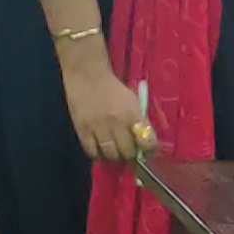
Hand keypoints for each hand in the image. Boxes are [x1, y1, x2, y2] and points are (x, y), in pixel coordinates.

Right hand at [59, 46, 156, 166]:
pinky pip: (93, 152)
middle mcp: (117, 123)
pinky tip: (102, 153)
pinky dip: (99, 156)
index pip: (147, 140)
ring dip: (117, 158)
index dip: (151, 150)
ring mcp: (98, 128)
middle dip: (132, 156)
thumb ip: (139, 120)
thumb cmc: (112, 87)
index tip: (150, 153)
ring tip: (117, 155)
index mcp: (132, 113)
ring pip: (111, 155)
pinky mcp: (83, 130)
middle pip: (128, 152)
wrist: (87, 74)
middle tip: (132, 156)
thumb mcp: (132, 100)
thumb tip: (145, 141)